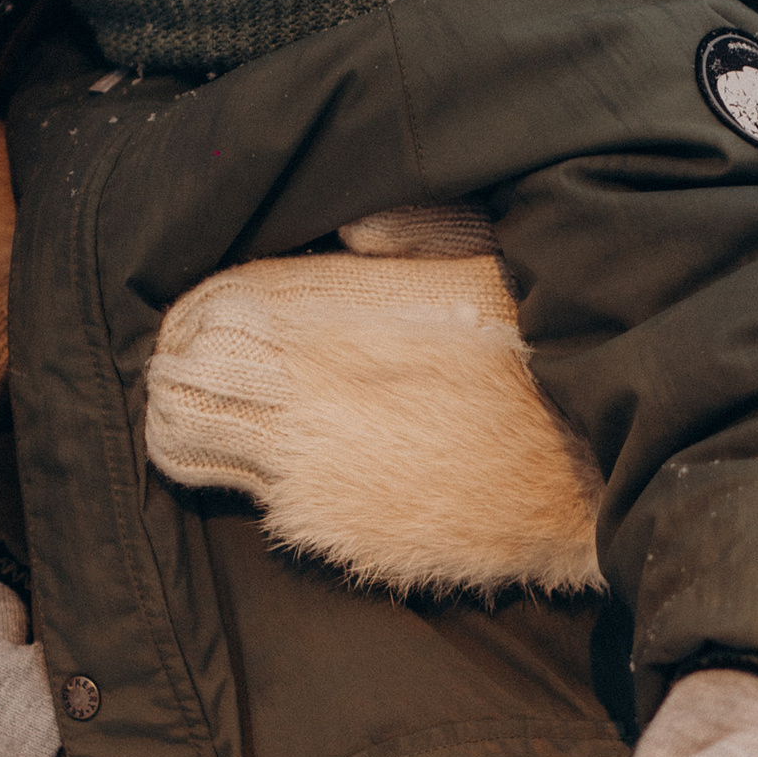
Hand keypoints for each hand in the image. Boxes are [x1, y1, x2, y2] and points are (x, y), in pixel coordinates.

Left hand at [146, 225, 601, 598]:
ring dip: (190, 431)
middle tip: (193, 377)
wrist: (579, 477)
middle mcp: (292, 386)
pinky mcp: (322, 528)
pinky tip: (294, 467)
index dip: (190, 318)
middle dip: (178, 375)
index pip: (200, 308)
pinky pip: (251, 499)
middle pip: (178, 378)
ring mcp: (301, 464)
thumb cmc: (536, 362)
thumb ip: (417, 228)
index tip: (202, 326)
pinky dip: (253, 481)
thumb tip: (356, 228)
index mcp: (317, 308)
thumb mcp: (487, 261)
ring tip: (217, 424)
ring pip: (189, 445)